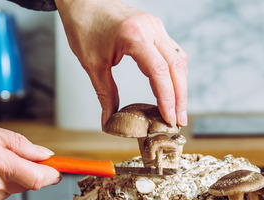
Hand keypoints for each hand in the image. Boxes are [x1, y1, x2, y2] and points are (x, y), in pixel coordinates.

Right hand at [0, 122, 60, 199]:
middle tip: (4, 159)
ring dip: (7, 179)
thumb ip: (20, 144)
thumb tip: (46, 156)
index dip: (54, 174)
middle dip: (25, 170)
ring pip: (14, 190)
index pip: (39, 178)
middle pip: (29, 182)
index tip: (62, 170)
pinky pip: (2, 199)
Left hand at [55, 0, 187, 127]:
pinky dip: (174, 72)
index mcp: (134, 36)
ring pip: (178, 59)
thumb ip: (105, 93)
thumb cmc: (84, 27)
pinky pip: (172, 51)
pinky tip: (172, 89)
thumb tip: (110, 121)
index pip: (160, 72)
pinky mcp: (155, 27)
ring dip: (180, 85)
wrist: (83, 1)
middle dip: (180, 97)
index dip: (167, 99)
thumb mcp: (92, 64)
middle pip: (176, 67)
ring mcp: (156, 26)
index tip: (169, 119)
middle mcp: (151, 29)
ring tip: (177, 110)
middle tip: (179, 122)